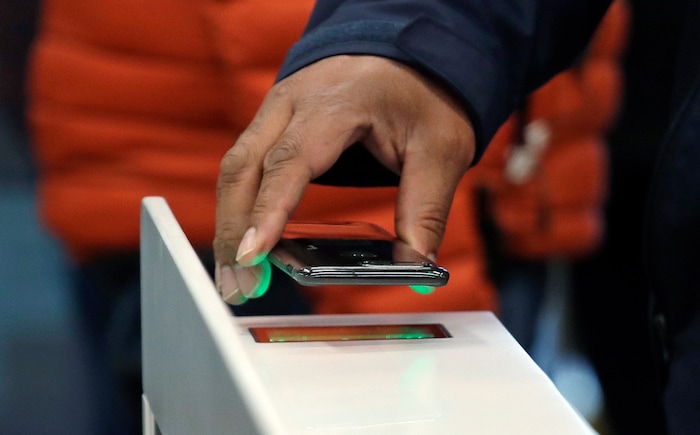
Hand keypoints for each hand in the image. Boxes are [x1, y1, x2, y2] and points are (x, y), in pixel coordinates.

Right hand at [213, 55, 475, 303]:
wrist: (403, 50)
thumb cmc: (421, 92)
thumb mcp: (441, 148)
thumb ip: (426, 208)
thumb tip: (416, 266)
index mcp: (335, 103)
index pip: (290, 161)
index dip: (268, 211)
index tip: (253, 254)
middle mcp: (291, 103)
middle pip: (243, 169)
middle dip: (233, 231)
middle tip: (240, 286)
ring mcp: (275, 111)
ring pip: (234, 170)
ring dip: (229, 225)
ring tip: (236, 278)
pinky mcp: (272, 125)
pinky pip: (244, 167)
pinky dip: (239, 208)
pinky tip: (244, 244)